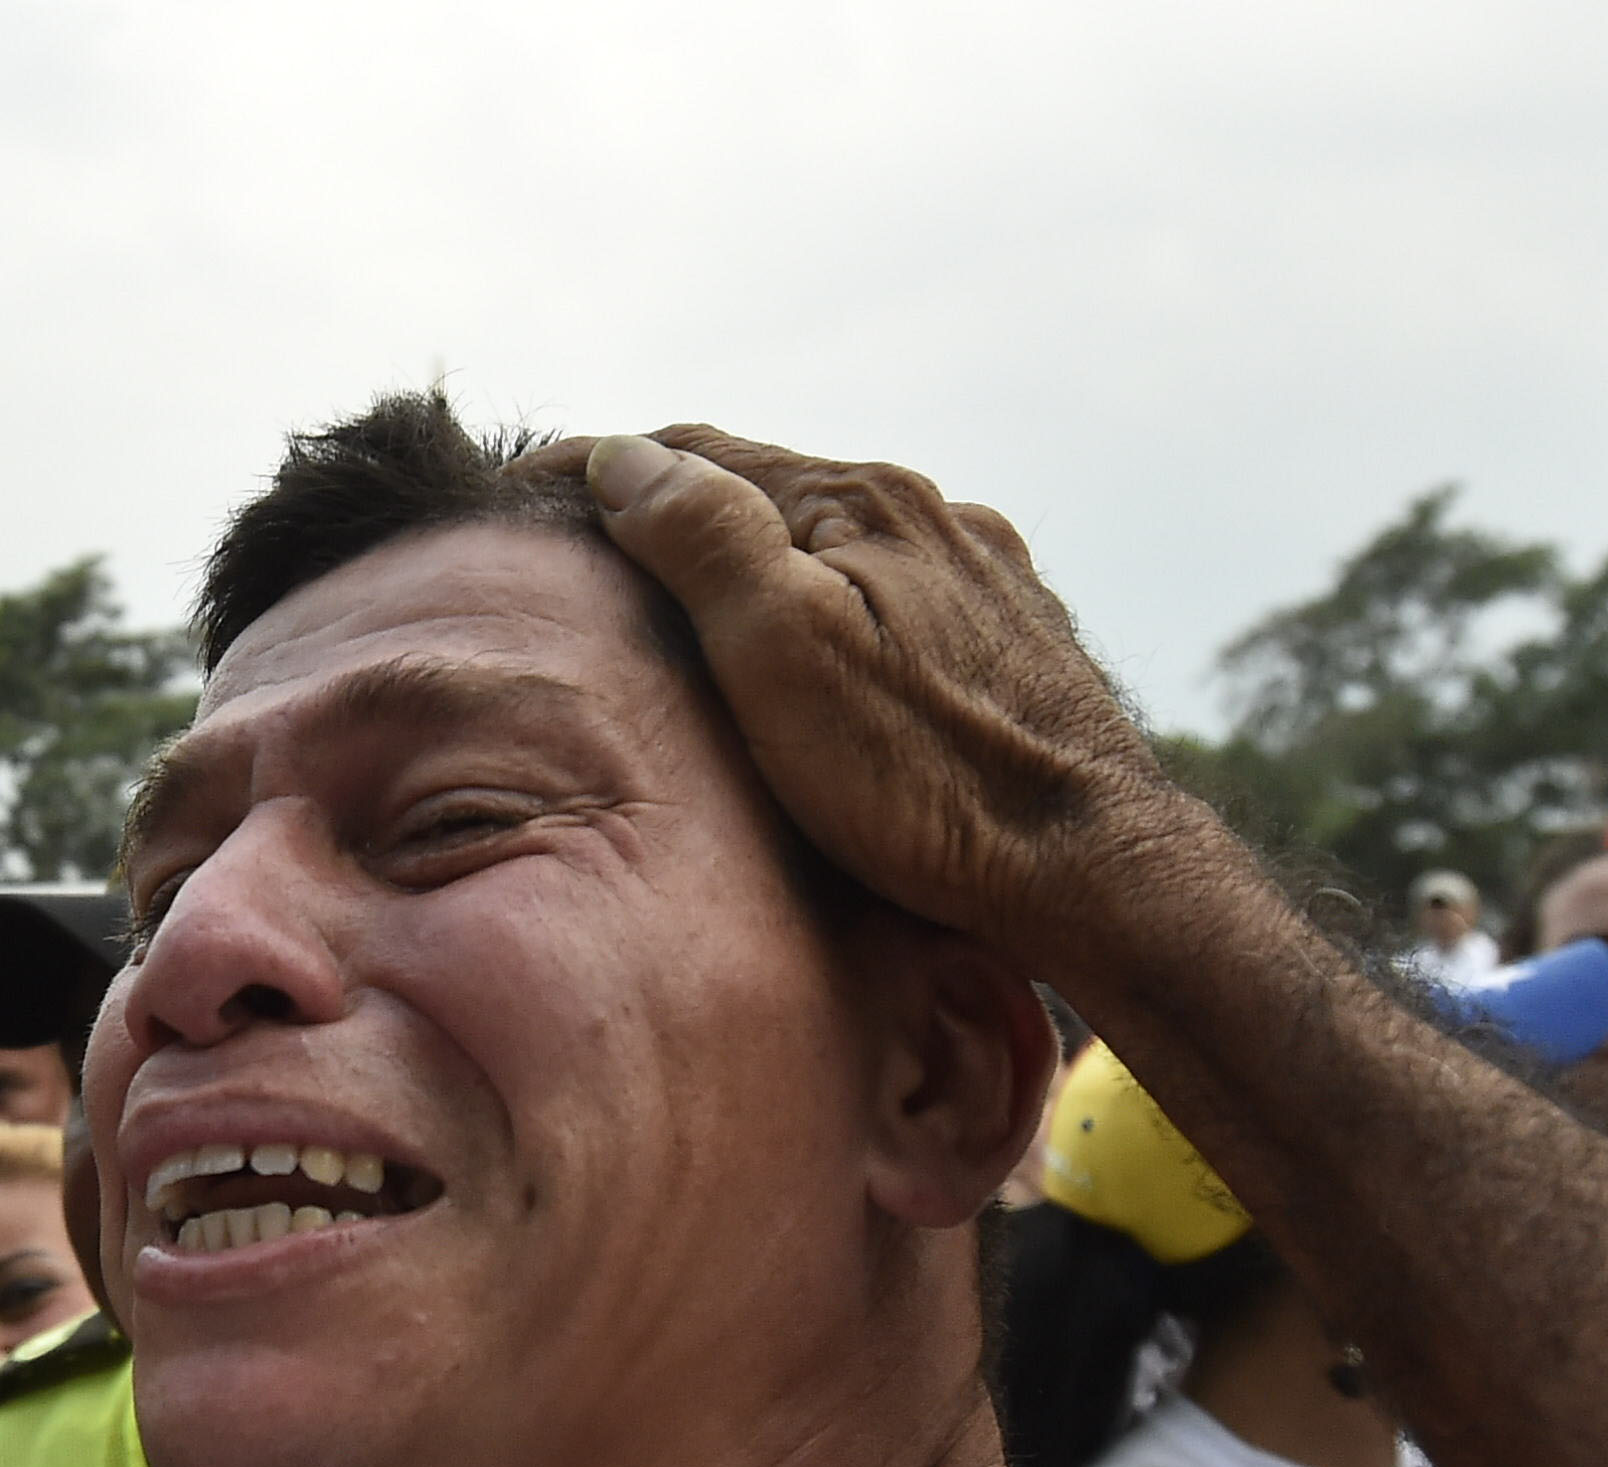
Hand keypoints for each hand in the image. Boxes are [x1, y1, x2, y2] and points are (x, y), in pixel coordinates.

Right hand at [534, 428, 1206, 967]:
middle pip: (769, 492)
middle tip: (586, 544)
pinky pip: (893, 600)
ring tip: (688, 601)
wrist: (1094, 871)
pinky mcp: (1015, 645)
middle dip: (674, 509)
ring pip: (837, 547)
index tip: (513, 492)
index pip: (694, 453)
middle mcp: (934, 517)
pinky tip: (817, 655)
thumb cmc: (930, 779)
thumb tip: (624, 456)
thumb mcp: (782, 651)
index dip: (594, 467)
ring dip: (756, 560)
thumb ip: (703, 537)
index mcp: (863, 502)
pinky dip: (828, 608)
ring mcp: (985, 580)